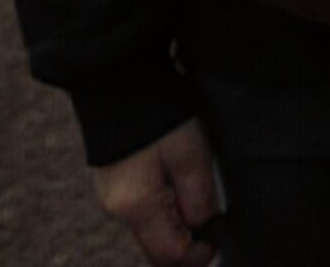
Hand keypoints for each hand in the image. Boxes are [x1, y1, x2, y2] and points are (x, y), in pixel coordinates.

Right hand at [91, 117, 217, 265]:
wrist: (119, 81)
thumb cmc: (157, 114)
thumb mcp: (191, 154)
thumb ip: (198, 197)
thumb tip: (205, 227)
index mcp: (136, 207)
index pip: (167, 254)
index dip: (196, 255)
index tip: (218, 243)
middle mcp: (117, 210)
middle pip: (156, 244)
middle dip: (186, 240)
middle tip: (214, 223)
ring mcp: (111, 197)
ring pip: (150, 227)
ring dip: (176, 222)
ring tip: (200, 200)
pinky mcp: (114, 182)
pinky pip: (142, 208)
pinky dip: (163, 207)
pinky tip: (180, 186)